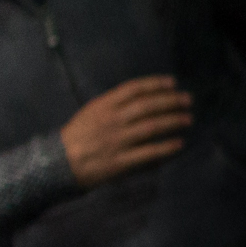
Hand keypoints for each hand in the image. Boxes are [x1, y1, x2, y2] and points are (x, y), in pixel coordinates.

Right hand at [59, 75, 192, 187]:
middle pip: (147, 106)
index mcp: (103, 106)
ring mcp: (117, 141)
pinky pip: (148, 152)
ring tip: (188, 119)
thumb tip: (140, 98)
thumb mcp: (90, 113)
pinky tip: (179, 143)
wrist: (58, 163)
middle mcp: (112, 120)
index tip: (173, 83)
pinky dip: (166, 147)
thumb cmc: (76, 137)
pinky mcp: (121, 160)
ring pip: (151, 127)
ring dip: (172, 121)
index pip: (133, 89)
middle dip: (170, 101)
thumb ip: (112, 105)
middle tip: (188, 100)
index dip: (155, 84)